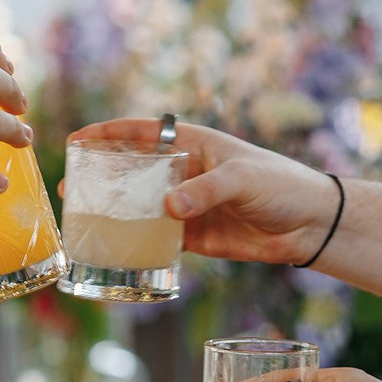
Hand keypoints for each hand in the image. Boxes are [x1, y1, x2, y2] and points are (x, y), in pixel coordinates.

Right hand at [69, 117, 339, 265]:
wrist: (310, 225)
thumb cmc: (281, 185)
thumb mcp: (243, 180)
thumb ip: (205, 191)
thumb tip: (168, 208)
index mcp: (192, 144)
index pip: (141, 133)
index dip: (107, 134)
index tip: (76, 140)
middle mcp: (182, 172)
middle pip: (131, 171)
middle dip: (99, 177)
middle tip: (70, 188)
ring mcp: (185, 205)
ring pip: (139, 206)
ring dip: (112, 212)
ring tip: (82, 219)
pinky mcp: (191, 236)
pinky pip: (155, 238)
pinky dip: (135, 244)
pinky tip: (113, 249)